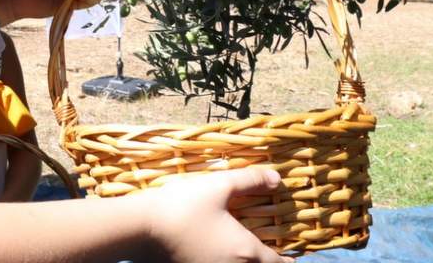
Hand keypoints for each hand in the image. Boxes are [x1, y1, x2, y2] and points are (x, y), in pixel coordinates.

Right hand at [135, 168, 288, 262]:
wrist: (141, 228)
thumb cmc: (183, 206)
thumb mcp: (218, 186)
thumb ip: (250, 180)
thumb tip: (277, 178)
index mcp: (247, 252)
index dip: (288, 262)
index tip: (291, 258)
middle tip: (270, 254)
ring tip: (242, 252)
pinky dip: (224, 262)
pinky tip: (216, 252)